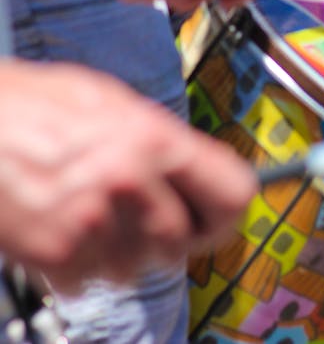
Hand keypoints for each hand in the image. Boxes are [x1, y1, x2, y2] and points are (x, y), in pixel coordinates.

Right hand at [0, 59, 255, 291]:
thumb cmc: (34, 103)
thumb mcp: (111, 101)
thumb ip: (157, 138)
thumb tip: (197, 169)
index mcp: (154, 137)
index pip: (233, 193)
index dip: (225, 211)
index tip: (214, 217)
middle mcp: (132, 180)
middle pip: (182, 242)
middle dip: (161, 232)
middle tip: (133, 210)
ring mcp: (95, 222)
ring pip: (135, 265)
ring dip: (116, 248)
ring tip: (86, 206)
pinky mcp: (58, 255)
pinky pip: (89, 278)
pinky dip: (76, 261)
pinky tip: (59, 221)